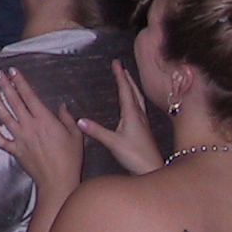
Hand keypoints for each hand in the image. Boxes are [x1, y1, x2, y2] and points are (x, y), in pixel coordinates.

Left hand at [0, 67, 85, 197]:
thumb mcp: (75, 135)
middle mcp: (29, 126)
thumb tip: (61, 106)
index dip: (20, 82)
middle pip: (14, 102)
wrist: (58, 181)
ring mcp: (20, 138)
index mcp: (44, 120)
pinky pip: (1, 139)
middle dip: (5, 86)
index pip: (29, 96)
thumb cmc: (70, 159)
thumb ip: (67, 118)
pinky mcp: (15, 150)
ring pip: (4, 116)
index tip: (12, 71)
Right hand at [74, 59, 164, 175]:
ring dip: (132, 86)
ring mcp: (143, 122)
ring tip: (128, 78)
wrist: (152, 169)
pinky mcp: (144, 129)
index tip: (116, 63)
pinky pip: (140, 107)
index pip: (125, 90)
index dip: (120, 76)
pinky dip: (135, 98)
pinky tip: (133, 103)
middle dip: (127, 78)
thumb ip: (96, 131)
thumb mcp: (113, 143)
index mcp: (132, 114)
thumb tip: (79, 120)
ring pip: (138, 99)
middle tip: (121, 66)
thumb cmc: (135, 156)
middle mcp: (139, 115)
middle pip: (134, 92)